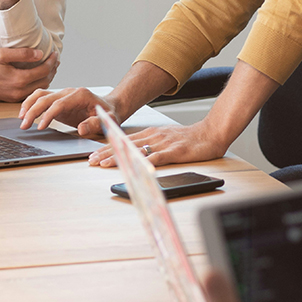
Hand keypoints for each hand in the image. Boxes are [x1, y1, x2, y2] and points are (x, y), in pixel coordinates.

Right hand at [0, 48, 57, 101]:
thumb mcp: (1, 54)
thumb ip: (22, 54)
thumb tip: (39, 53)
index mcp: (18, 80)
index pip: (43, 71)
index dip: (51, 61)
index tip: (55, 53)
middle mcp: (19, 91)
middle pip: (44, 82)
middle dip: (52, 70)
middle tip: (55, 60)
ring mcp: (15, 97)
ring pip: (38, 89)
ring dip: (46, 78)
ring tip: (49, 67)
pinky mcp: (10, 98)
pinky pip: (30, 92)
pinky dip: (37, 84)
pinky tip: (37, 76)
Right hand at [18, 86, 118, 132]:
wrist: (110, 107)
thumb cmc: (109, 113)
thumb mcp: (109, 120)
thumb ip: (95, 124)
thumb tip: (81, 129)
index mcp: (80, 95)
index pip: (59, 103)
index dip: (48, 114)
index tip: (40, 126)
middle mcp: (69, 92)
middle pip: (46, 98)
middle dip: (33, 111)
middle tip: (24, 126)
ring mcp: (62, 95)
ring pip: (41, 95)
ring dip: (29, 105)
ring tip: (21, 119)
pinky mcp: (58, 100)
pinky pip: (42, 98)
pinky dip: (31, 104)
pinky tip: (25, 114)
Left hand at [87, 120, 227, 167]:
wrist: (210, 133)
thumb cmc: (189, 139)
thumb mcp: (165, 138)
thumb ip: (151, 144)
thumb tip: (135, 154)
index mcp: (151, 133)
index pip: (124, 140)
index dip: (107, 147)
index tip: (94, 154)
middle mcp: (154, 136)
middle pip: (125, 145)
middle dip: (106, 153)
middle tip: (91, 160)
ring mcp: (163, 143)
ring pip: (136, 150)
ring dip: (118, 157)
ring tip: (103, 164)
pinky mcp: (175, 151)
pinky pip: (157, 158)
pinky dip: (145, 163)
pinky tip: (135, 167)